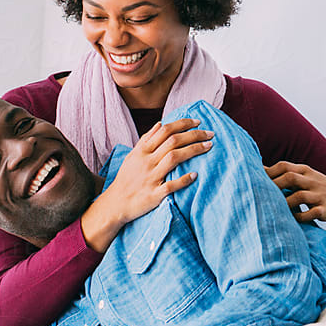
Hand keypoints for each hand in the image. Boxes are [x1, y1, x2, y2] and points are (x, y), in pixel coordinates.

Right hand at [80, 117, 213, 251]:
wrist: (115, 204)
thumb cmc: (126, 179)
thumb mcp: (133, 156)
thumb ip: (146, 140)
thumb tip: (160, 124)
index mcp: (142, 151)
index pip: (165, 131)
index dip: (183, 124)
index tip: (198, 122)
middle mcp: (147, 162)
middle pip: (173, 141)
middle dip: (194, 135)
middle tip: (210, 133)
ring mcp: (150, 178)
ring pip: (174, 158)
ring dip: (193, 150)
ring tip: (209, 146)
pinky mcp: (154, 195)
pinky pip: (171, 185)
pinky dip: (183, 179)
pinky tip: (195, 175)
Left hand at [265, 162, 325, 233]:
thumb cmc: (318, 187)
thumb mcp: (305, 176)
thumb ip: (285, 173)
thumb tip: (259, 168)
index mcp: (305, 171)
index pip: (284, 166)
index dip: (269, 172)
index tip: (254, 180)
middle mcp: (312, 181)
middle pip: (290, 178)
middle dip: (274, 185)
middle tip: (260, 195)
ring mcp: (319, 195)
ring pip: (299, 196)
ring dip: (285, 202)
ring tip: (274, 209)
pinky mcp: (325, 210)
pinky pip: (311, 213)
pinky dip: (300, 216)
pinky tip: (292, 219)